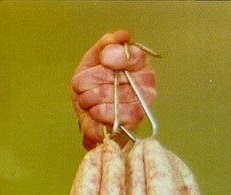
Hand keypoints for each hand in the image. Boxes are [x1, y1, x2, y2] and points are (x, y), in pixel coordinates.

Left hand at [71, 30, 156, 148]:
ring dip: (88, 97)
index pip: (134, 56)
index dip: (115, 57)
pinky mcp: (132, 122)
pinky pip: (108, 113)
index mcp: (139, 64)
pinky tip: (95, 111)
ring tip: (88, 99)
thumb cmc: (93, 86)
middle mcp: (146, 83)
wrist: (89, 115)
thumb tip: (121, 35)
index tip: (103, 58)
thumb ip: (106, 44)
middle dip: (89, 81)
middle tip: (84, 86)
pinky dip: (94, 112)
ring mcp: (141, 104)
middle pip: (113, 77)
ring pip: (107, 95)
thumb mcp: (93, 60)